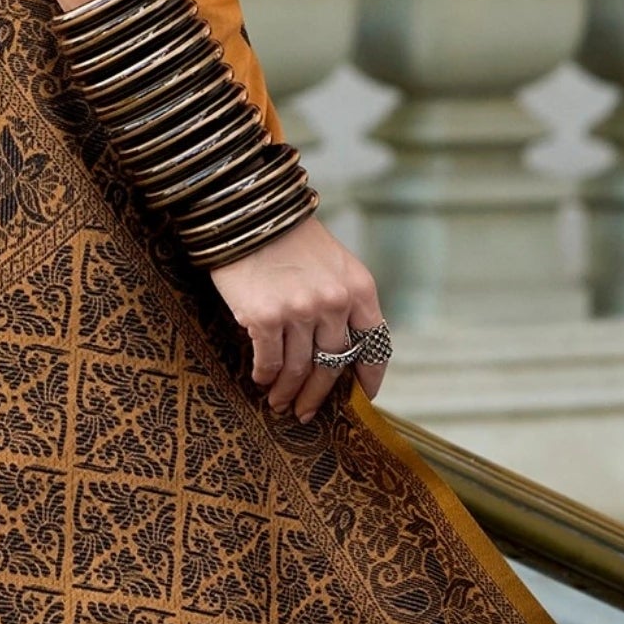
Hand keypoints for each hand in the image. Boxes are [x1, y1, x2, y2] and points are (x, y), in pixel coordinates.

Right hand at [209, 216, 386, 420]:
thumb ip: (342, 301)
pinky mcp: (265, 318)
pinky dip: (265, 375)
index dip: (371, 376)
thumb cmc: (288, 237)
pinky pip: (269, 361)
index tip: (364, 395)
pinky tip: (261, 379)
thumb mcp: (332, 263)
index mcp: (359, 288)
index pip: (375, 345)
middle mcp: (334, 303)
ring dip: (288, 392)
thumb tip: (338, 350)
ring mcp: (300, 312)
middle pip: (333, 366)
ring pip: (299, 370)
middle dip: (319, 395)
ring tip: (279, 402)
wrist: (247, 212)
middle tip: (307, 412)